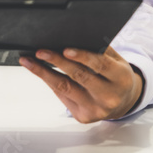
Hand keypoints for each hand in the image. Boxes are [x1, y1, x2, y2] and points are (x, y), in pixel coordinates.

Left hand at [19, 46, 143, 122]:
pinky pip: (62, 96)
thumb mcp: (115, 60)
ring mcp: (96, 109)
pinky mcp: (84, 117)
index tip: (65, 49)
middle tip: (40, 52)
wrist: (123, 102)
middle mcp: (109, 97)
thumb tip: (73, 35)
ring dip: (44, 73)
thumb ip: (99, 49)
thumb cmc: (115, 76)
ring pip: (65, 88)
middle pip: (79, 76)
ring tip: (29, 61)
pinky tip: (39, 71)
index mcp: (121, 79)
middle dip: (57, 62)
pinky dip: (49, 81)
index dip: (82, 56)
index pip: (100, 65)